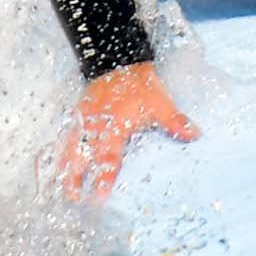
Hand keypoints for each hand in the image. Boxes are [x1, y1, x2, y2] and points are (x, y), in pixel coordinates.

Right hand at [54, 62, 196, 200]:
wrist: (119, 58)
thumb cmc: (140, 82)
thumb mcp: (160, 101)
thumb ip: (175, 121)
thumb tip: (195, 135)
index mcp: (115, 125)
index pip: (109, 156)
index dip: (104, 176)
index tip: (101, 194)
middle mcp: (96, 125)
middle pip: (83, 155)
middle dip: (76, 177)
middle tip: (72, 197)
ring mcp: (85, 119)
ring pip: (71, 146)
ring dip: (66, 167)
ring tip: (62, 186)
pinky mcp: (80, 114)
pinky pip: (68, 135)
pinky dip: (63, 150)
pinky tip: (60, 164)